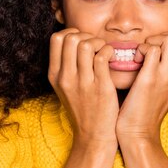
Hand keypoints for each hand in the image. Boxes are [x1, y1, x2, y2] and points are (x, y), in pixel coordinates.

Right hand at [48, 28, 118, 150]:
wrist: (93, 135)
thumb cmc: (83, 108)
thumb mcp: (65, 87)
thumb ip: (67, 65)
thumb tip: (75, 40)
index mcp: (54, 75)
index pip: (56, 38)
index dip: (72, 32)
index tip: (83, 40)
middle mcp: (65, 77)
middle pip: (70, 37)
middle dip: (86, 35)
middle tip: (96, 46)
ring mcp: (82, 82)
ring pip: (85, 44)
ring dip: (99, 42)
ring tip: (104, 51)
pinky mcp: (100, 87)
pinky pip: (103, 56)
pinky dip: (110, 51)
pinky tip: (113, 59)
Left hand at [115, 29, 167, 142]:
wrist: (140, 132)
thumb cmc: (150, 107)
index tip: (161, 46)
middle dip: (166, 33)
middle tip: (152, 47)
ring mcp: (167, 76)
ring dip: (153, 40)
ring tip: (144, 54)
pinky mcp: (150, 79)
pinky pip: (151, 49)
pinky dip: (140, 49)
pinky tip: (136, 61)